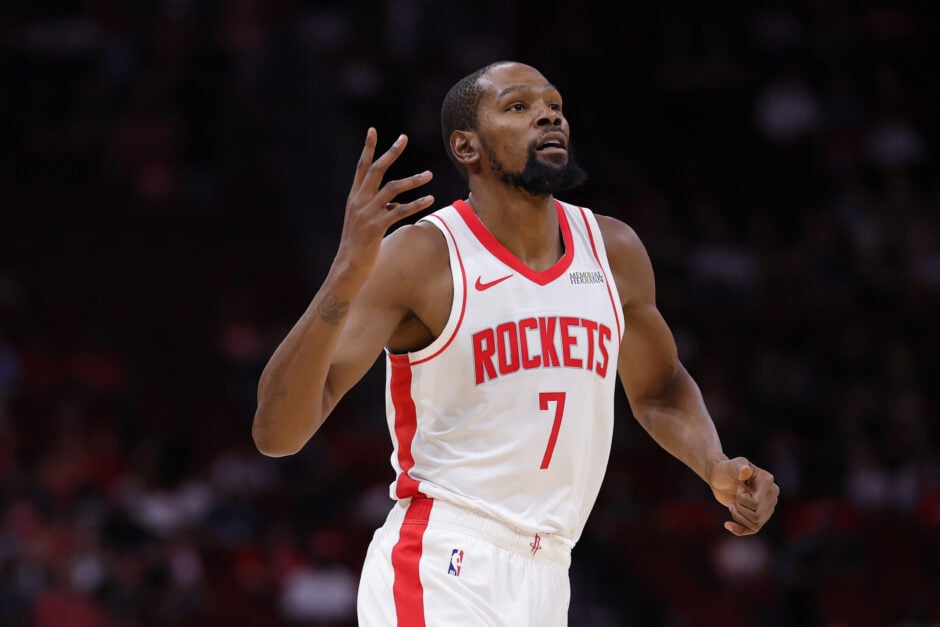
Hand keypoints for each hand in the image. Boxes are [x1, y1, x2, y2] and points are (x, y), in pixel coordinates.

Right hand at [337, 128, 434, 278]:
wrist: (348, 267)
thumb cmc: (358, 246)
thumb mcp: (365, 222)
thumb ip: (378, 208)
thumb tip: (393, 203)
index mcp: (354, 198)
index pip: (361, 167)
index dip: (367, 148)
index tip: (373, 130)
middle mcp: (359, 201)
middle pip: (376, 170)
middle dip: (390, 152)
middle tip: (403, 138)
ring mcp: (367, 213)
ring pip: (393, 188)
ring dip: (413, 180)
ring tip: (429, 174)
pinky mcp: (376, 226)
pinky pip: (400, 210)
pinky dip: (417, 203)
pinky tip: (430, 199)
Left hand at [709, 457, 778, 535]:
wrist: (720, 478)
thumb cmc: (725, 470)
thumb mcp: (729, 467)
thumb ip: (736, 466)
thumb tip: (745, 470)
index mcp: (768, 481)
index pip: (756, 503)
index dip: (741, 498)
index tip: (738, 487)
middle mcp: (772, 493)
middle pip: (756, 515)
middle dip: (739, 508)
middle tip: (734, 496)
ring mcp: (768, 505)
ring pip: (755, 523)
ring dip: (738, 516)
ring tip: (733, 504)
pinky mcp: (761, 515)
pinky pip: (754, 529)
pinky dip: (740, 530)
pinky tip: (727, 524)